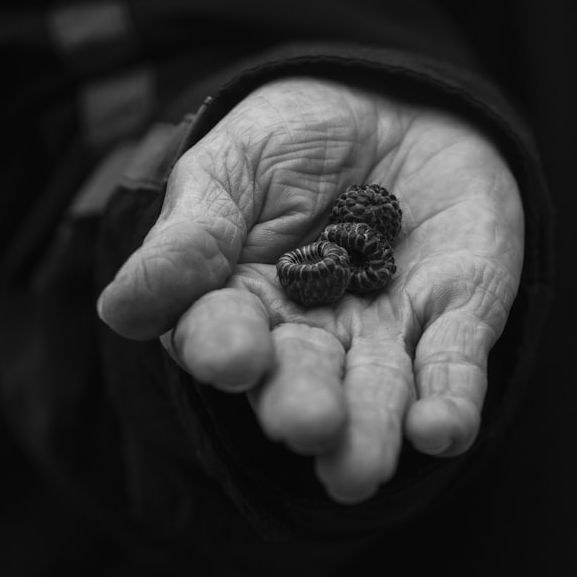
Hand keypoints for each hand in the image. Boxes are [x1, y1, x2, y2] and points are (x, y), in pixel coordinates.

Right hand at [97, 77, 523, 502]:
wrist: (396, 105)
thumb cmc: (294, 139)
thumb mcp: (234, 164)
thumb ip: (192, 234)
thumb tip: (120, 311)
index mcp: (244, 300)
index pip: (225, 334)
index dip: (227, 346)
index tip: (234, 356)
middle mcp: (313, 332)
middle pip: (305, 377)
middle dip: (304, 403)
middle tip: (308, 425)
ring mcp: (387, 331)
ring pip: (379, 391)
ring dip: (373, 429)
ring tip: (360, 471)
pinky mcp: (456, 320)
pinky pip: (456, 367)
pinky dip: (450, 402)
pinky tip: (441, 430)